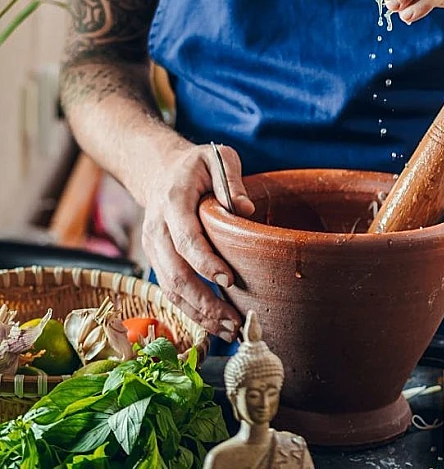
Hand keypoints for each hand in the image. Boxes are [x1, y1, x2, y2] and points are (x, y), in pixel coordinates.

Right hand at [140, 142, 254, 339]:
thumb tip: (246, 209)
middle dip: (204, 301)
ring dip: (199, 314)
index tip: (229, 280)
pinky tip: (214, 324)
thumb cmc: (197, 167)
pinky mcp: (156, 262)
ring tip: (229, 330)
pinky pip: (170, 292)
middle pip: (175, 273)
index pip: (186, 238)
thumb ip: (231, 179)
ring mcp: (152, 248)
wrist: (160, 173)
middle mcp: (156, 228)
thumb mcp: (217, 157)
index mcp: (172, 201)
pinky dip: (191, 312)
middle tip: (234, 320)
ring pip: (171, 289)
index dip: (205, 262)